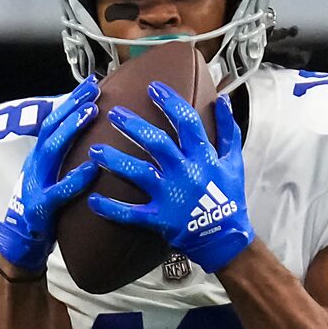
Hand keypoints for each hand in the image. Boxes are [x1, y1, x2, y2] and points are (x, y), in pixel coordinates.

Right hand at [0, 79, 98, 276]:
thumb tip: (84, 137)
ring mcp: (36, 184)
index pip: (55, 122)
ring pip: (53, 151)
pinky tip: (92, 169)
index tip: (92, 84)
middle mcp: (35, 165)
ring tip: (92, 112)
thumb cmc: (44, 209)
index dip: (71, 102)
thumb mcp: (52, 178)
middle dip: (72, 105)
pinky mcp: (41, 208)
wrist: (19, 243)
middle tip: (95, 88)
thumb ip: (64, 159)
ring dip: (72, 129)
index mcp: (39, 158)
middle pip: (53, 128)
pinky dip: (75, 180)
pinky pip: (59, 192)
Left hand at [88, 82, 253, 273]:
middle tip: (114, 114)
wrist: (226, 240)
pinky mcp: (161, 219)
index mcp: (204, 158)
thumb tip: (223, 101)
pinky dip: (112, 208)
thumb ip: (228, 131)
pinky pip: (132, 213)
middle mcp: (186, 173)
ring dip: (115, 160)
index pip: (187, 122)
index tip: (153, 88)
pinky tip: (93, 200)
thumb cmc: (229, 200)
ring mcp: (172, 196)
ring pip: (139, 173)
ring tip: (95, 150)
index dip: (170, 102)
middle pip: (157, 142)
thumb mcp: (234, 164)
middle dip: (134, 125)